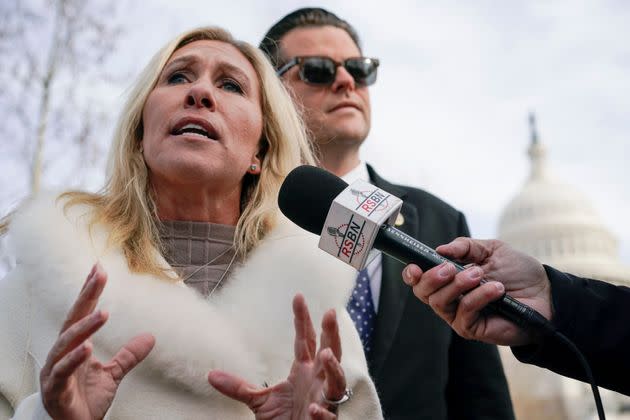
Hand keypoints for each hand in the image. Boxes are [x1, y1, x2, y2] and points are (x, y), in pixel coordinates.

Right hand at [39, 263, 154, 419]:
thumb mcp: (113, 374)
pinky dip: (74, 359)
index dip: (90, 291)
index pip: (82, 313)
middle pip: (73, 319)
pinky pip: (63, 371)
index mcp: (74, 346)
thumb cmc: (85, 399)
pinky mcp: (55, 389)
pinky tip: (87, 347)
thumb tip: (150, 337)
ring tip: (104, 313)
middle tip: (99, 274)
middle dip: (86, 296)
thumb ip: (128, 355)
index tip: (99, 269)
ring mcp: (55, 371)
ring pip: (67, 343)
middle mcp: (62, 354)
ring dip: (85, 327)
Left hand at [208, 294, 346, 419]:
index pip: (305, 340)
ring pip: (337, 379)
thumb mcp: (257, 401)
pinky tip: (313, 407)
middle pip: (329, 351)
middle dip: (331, 333)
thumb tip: (210, 375)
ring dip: (334, 367)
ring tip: (326, 355)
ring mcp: (323, 399)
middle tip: (329, 312)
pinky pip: (327, 414)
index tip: (298, 297)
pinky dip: (322, 411)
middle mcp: (317, 380)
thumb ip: (238, 387)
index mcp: (304, 370)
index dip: (303, 319)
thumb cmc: (283, 419)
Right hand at [402, 237, 552, 345]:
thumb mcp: (490, 249)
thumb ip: (464, 247)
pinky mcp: (473, 329)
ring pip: (439, 303)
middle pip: (423, 293)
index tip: (415, 266)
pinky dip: (478, 297)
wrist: (545, 292)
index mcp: (448, 279)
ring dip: (458, 285)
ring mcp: (459, 316)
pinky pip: (464, 313)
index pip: (420, 280)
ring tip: (479, 274)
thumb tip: (440, 249)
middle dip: (432, 278)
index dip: (412, 274)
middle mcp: (449, 299)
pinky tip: (496, 289)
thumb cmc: (517, 271)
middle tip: (450, 268)